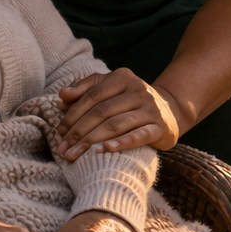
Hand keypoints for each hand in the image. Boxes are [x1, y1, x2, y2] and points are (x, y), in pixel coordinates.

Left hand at [54, 69, 183, 161]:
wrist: (170, 110)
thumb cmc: (130, 102)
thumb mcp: (110, 91)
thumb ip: (85, 91)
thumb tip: (61, 96)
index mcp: (122, 77)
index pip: (92, 95)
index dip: (73, 113)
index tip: (60, 132)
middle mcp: (137, 89)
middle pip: (101, 111)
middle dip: (79, 131)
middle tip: (63, 149)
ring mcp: (150, 108)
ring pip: (116, 124)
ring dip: (92, 140)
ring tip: (76, 154)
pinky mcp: (159, 127)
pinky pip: (138, 136)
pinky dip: (121, 143)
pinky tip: (105, 150)